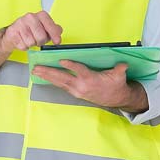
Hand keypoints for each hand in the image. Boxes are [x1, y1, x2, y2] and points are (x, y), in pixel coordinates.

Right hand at [1, 11, 62, 51]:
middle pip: (41, 37)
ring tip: (29, 39)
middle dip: (41, 42)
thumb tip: (59, 31)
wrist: (14, 33)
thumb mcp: (45, 28)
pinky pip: (23, 46)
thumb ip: (54, 29)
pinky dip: (24, 47)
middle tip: (38, 40)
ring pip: (31, 42)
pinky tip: (22, 41)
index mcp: (41, 15)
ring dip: (32, 45)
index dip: (54, 34)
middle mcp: (30, 17)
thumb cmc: (31, 31)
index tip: (57, 41)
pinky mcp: (13, 32)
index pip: (50, 25)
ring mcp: (20, 23)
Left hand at [30, 61, 146, 112]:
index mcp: (91, 80)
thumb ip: (120, 69)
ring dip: (46, 76)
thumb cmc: (115, 85)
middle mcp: (81, 86)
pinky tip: (43, 76)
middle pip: (63, 78)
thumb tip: (123, 64)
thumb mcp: (119, 76)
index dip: (71, 66)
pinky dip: (51, 80)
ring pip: (59, 82)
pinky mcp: (74, 92)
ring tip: (35, 71)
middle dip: (49, 72)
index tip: (62, 61)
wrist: (115, 99)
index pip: (79, 71)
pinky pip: (60, 85)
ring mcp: (76, 90)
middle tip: (37, 68)